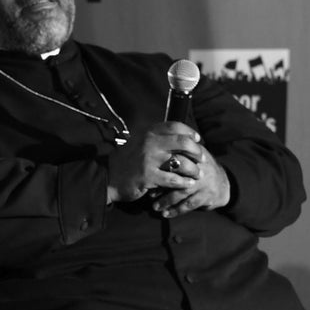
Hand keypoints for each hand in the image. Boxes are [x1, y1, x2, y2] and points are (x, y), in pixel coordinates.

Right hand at [106, 121, 226, 212]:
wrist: (108, 177)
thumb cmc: (128, 160)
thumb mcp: (140, 142)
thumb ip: (157, 138)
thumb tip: (181, 136)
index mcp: (148, 132)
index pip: (175, 126)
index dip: (190, 132)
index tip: (197, 139)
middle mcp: (149, 143)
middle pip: (183, 142)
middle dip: (196, 150)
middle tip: (202, 157)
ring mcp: (148, 159)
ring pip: (181, 162)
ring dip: (194, 169)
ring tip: (198, 174)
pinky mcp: (147, 176)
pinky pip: (173, 179)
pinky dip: (183, 182)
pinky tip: (188, 184)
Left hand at [150, 139, 231, 217]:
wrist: (224, 184)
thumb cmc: (202, 171)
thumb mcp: (194, 158)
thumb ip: (180, 154)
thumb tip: (154, 157)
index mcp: (194, 155)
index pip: (176, 159)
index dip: (162, 168)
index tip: (149, 177)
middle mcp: (200, 167)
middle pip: (178, 175)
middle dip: (162, 186)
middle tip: (150, 195)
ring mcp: (204, 182)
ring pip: (182, 192)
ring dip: (167, 201)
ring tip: (155, 207)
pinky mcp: (207, 195)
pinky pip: (189, 204)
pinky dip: (176, 210)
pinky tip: (167, 214)